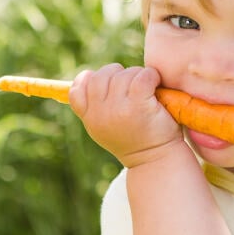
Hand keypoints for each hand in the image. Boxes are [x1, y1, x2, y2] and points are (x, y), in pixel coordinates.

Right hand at [68, 64, 183, 166]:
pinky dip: (151, 76)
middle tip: (132, 85)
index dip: (90, 80)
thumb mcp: (105, 128)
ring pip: (123, 74)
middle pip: (101, 76)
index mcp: (90, 118)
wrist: (156, 160)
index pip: (77, 89)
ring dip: (137, 75)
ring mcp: (118, 109)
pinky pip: (142, 77)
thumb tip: (87, 76)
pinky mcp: (139, 105)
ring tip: (147, 88)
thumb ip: (94, 107)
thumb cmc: (135, 140)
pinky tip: (156, 84)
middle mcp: (100, 114)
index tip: (107, 85)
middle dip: (117, 74)